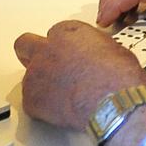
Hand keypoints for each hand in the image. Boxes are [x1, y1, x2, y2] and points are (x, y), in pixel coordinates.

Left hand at [12, 20, 145, 129]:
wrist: (113, 103)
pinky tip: (61, 112)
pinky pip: (32, 102)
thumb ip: (93, 49)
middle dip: (32, 54)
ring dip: (42, 85)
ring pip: (29, 77)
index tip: (67, 57)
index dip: (62, 47)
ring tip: (63, 99)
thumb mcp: (113, 49)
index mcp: (68, 33)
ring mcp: (36, 73)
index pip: (55, 33)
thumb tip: (94, 57)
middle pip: (25, 44)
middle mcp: (47, 49)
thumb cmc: (119, 78)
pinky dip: (43, 108)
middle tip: (46, 68)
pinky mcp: (31, 98)